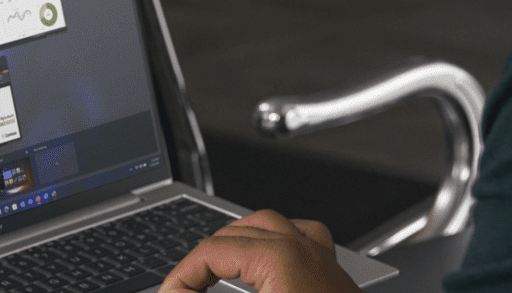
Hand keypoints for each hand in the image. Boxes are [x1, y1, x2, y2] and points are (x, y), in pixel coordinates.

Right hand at [161, 210, 360, 292]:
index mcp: (279, 257)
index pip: (211, 251)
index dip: (182, 276)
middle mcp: (301, 248)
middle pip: (233, 234)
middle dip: (202, 261)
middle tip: (183, 290)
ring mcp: (319, 257)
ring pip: (266, 226)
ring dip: (233, 243)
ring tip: (210, 268)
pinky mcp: (329, 272)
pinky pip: (299, 236)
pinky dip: (273, 239)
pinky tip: (262, 256)